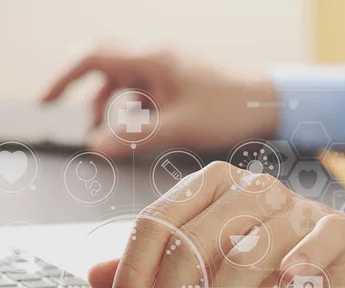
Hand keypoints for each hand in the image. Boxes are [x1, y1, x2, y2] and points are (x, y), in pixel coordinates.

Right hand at [40, 45, 278, 156]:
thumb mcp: (180, 126)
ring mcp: (169, 70)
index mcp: (152, 60)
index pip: (93, 58)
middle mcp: (157, 60)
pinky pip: (148, 93)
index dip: (64, 78)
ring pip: (128, 85)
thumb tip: (97, 146)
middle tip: (81, 126)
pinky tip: (142, 132)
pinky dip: (138, 112)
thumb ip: (137, 137)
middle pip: (108, 71)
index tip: (46, 100)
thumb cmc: (232, 108)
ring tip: (111, 136)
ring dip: (116, 109)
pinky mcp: (181, 83)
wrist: (271, 103)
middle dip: (91, 98)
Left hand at [87, 161, 344, 287]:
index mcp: (213, 184)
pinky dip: (301, 262)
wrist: (334, 245)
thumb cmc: (267, 245)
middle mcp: (251, 189)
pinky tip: (289, 282)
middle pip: (196, 239)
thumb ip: (155, 261)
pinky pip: (315, 243)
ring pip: (248, 254)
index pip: (160, 219)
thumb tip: (98, 276)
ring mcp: (294, 208)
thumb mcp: (207, 250)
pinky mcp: (332, 230)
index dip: (134, 268)